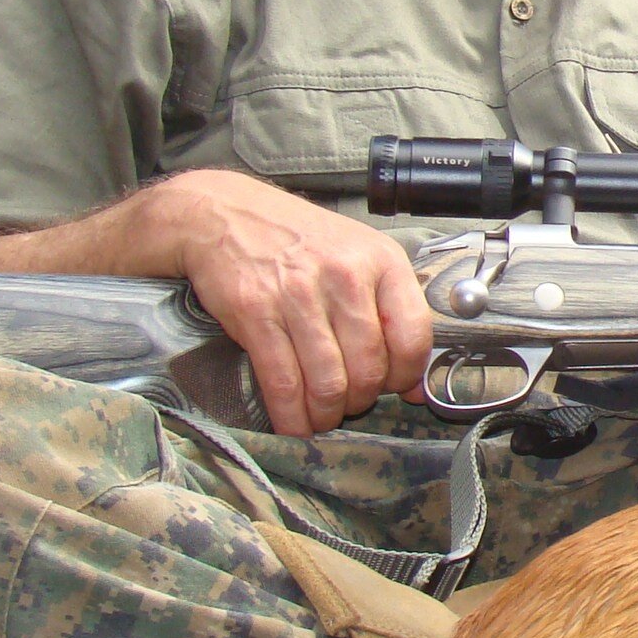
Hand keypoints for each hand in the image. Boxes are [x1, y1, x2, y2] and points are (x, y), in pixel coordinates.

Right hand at [153, 170, 433, 433]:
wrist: (224, 215)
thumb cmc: (298, 240)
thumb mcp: (358, 255)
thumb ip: (390, 311)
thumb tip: (413, 385)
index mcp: (381, 260)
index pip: (412, 335)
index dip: (407, 375)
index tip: (396, 388)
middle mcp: (345, 275)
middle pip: (369, 366)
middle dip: (361, 400)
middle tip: (349, 404)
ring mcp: (299, 294)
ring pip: (328, 381)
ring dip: (327, 413)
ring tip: (322, 417)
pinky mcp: (256, 313)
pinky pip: (283, 382)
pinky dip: (291, 415)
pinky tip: (294, 422)